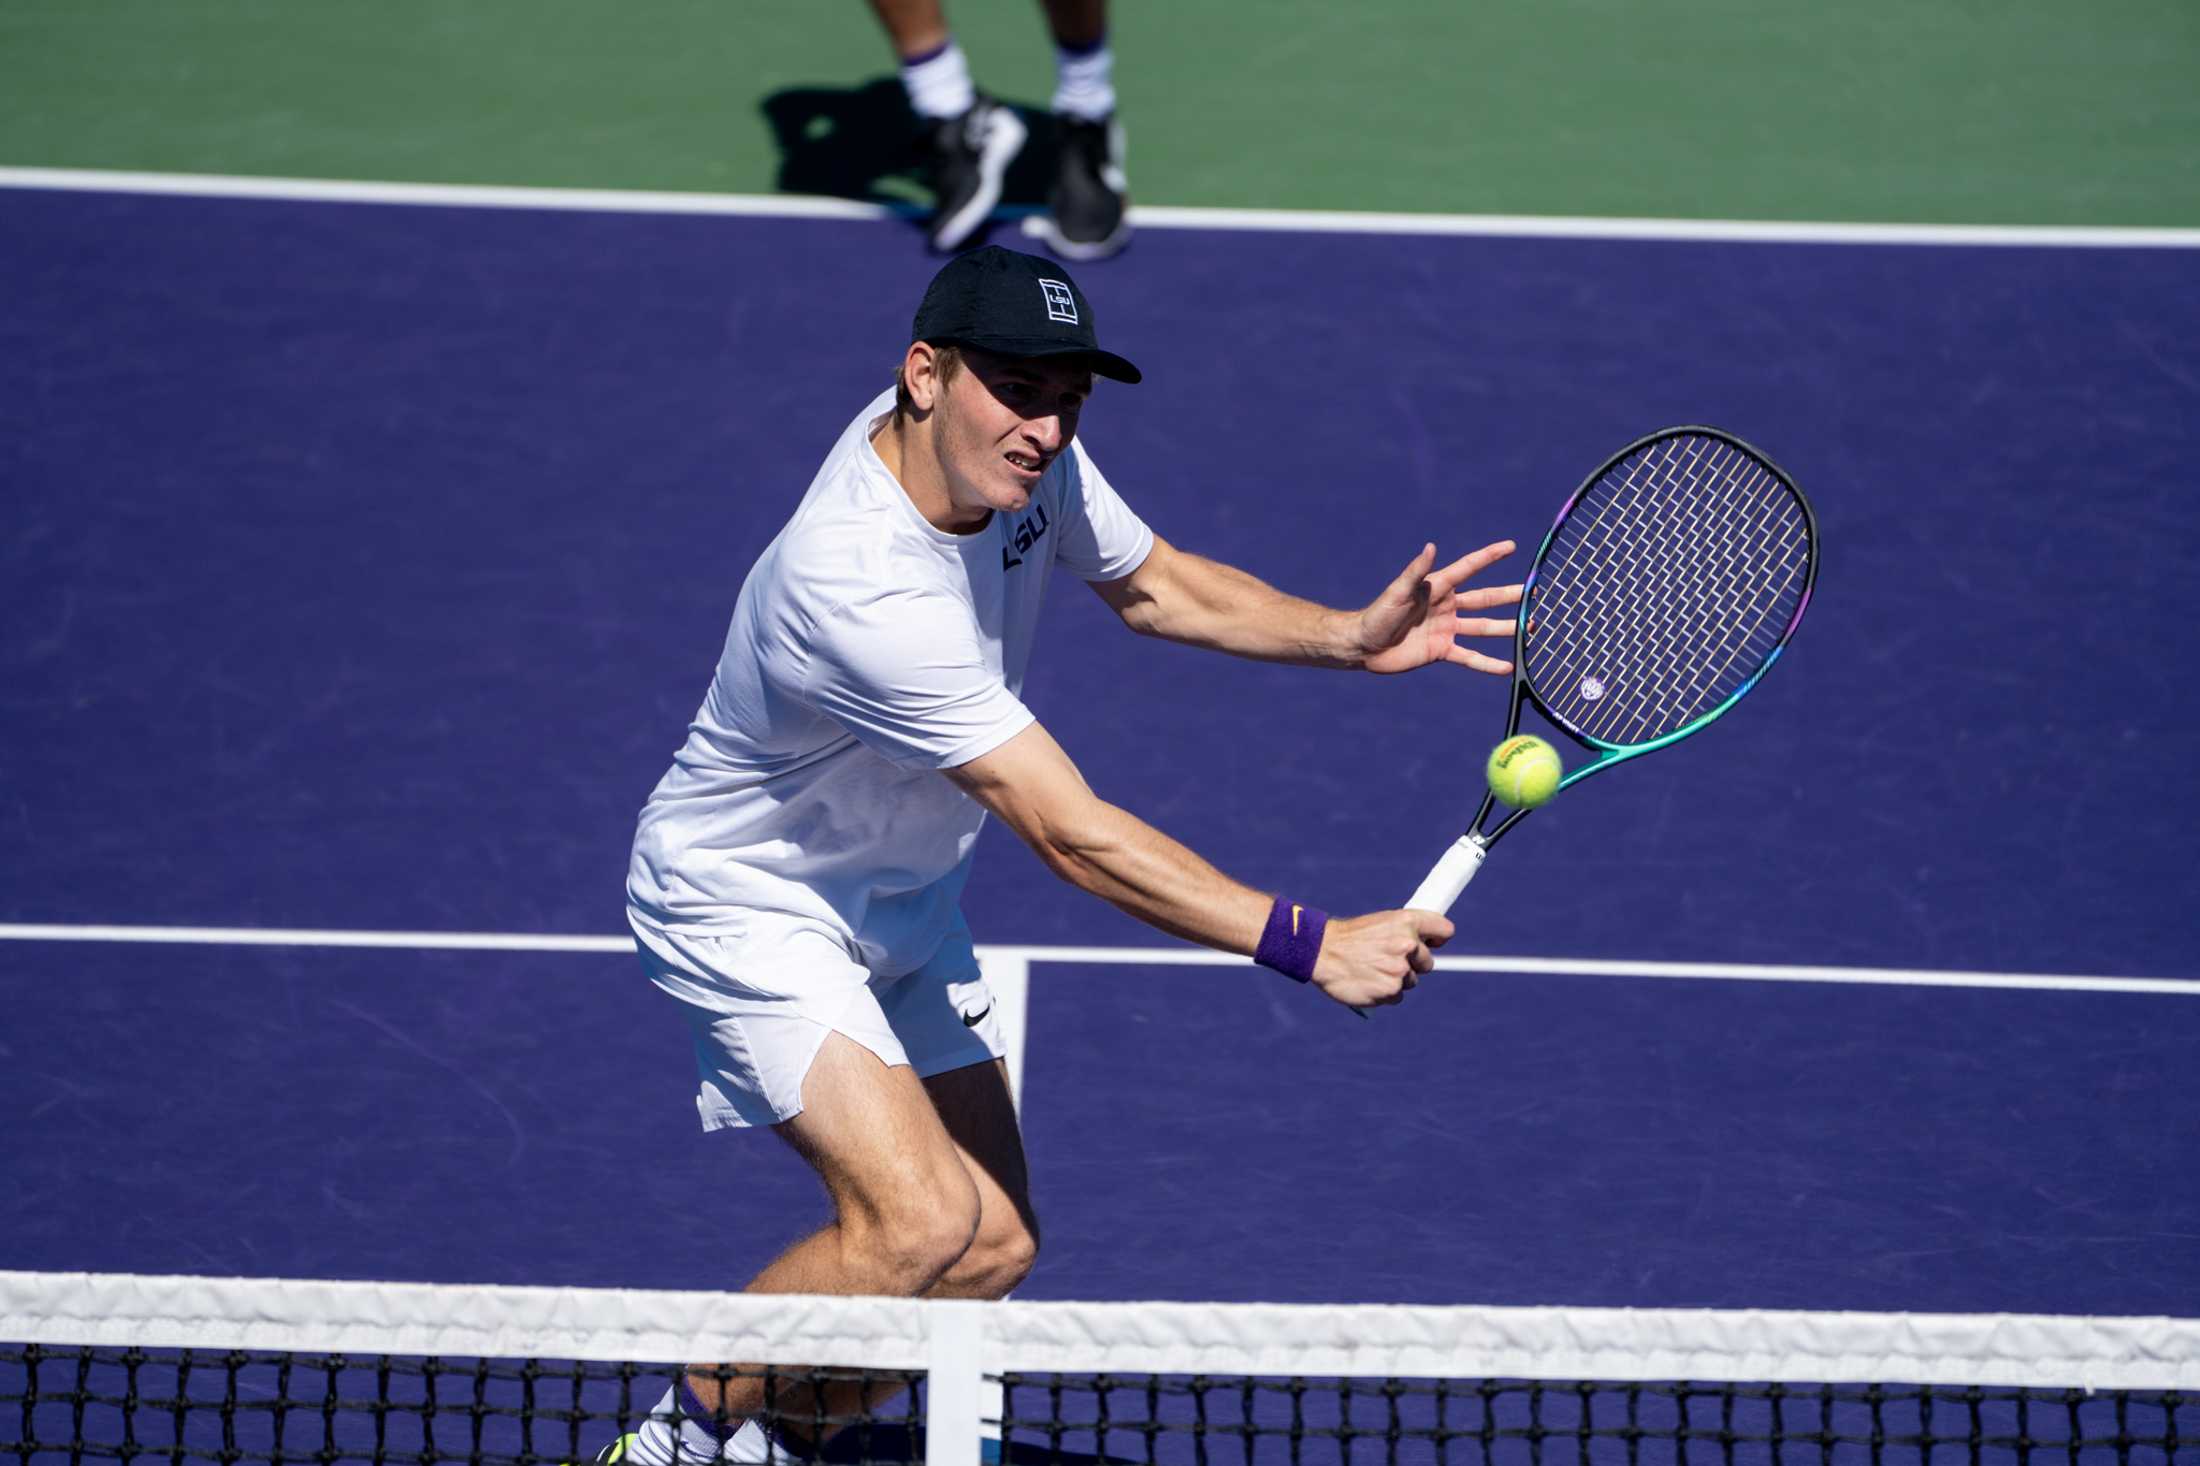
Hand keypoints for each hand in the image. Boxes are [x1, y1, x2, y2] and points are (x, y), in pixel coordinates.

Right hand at [1310, 909, 1454, 1009]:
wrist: (1320, 952)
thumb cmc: (1350, 938)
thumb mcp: (1380, 923)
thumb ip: (1405, 931)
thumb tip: (1425, 943)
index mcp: (1406, 922)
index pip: (1444, 930)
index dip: (1438, 939)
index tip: (1431, 943)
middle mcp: (1407, 944)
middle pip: (1428, 963)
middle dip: (1412, 964)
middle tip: (1386, 959)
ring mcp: (1400, 969)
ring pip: (1411, 981)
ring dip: (1395, 979)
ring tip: (1371, 969)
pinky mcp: (1390, 991)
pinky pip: (1397, 996)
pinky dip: (1384, 993)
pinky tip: (1367, 981)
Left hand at [1357, 541, 1522, 674]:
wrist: (1364, 646)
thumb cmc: (1377, 614)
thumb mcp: (1397, 592)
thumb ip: (1416, 572)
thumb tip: (1430, 546)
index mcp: (1438, 587)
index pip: (1469, 568)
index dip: (1490, 556)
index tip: (1512, 546)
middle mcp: (1447, 606)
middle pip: (1485, 598)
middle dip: (1510, 595)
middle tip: (1534, 592)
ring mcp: (1447, 628)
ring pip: (1484, 627)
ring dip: (1507, 628)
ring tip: (1532, 628)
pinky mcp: (1443, 650)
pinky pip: (1471, 656)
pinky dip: (1489, 663)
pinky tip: (1509, 667)